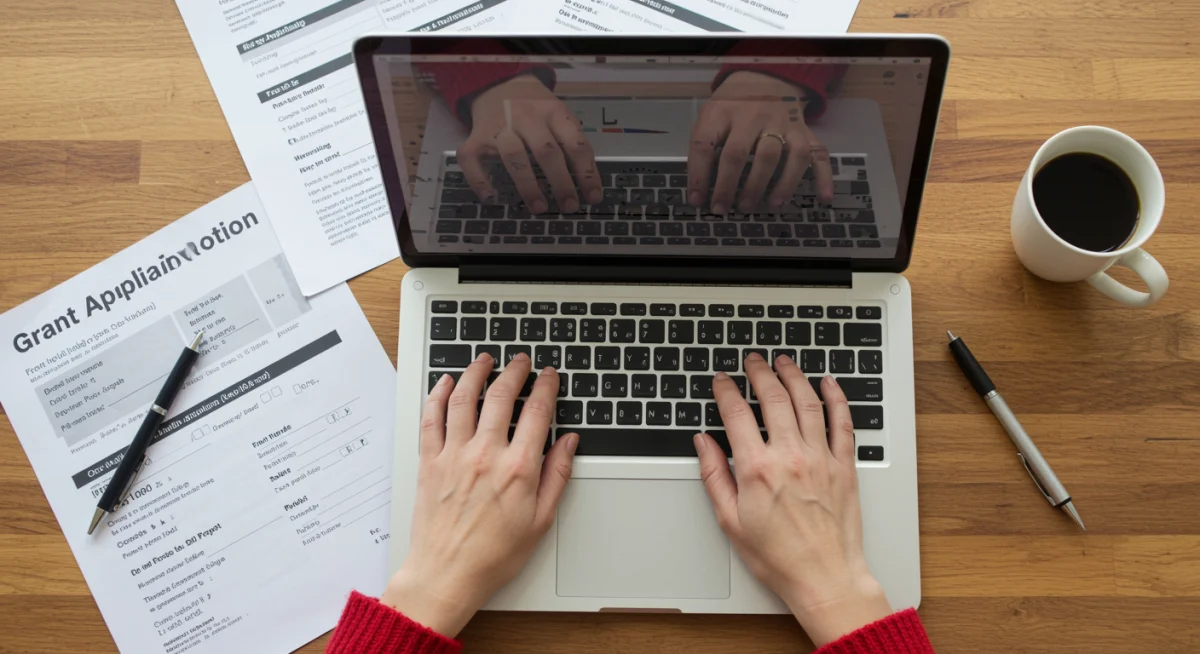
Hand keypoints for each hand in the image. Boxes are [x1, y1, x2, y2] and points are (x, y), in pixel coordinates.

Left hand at [381, 353, 578, 636]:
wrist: (446, 575)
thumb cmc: (493, 556)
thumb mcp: (540, 521)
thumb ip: (557, 476)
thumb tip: (569, 443)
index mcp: (518, 469)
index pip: (537, 412)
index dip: (546, 387)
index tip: (549, 376)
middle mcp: (485, 455)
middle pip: (501, 396)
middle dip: (514, 371)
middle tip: (520, 361)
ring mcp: (454, 455)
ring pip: (464, 399)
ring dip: (476, 373)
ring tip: (484, 360)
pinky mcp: (429, 462)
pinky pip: (431, 418)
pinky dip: (438, 395)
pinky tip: (446, 384)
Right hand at [458, 74, 601, 212]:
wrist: (499, 83)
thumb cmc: (535, 108)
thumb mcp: (559, 114)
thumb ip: (570, 140)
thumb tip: (587, 183)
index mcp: (553, 112)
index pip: (575, 143)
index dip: (586, 172)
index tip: (592, 197)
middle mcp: (527, 117)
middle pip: (546, 151)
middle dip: (561, 182)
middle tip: (569, 206)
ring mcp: (499, 127)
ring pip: (513, 156)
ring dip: (528, 185)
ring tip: (539, 207)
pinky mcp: (475, 138)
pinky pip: (472, 160)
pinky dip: (479, 180)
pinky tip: (491, 196)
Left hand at [688, 71, 833, 213]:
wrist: (766, 77)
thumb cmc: (733, 107)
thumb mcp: (710, 117)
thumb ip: (703, 148)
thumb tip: (698, 193)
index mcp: (722, 112)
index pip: (705, 143)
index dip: (698, 175)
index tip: (697, 200)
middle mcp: (753, 116)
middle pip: (740, 153)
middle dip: (730, 186)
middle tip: (725, 208)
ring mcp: (783, 123)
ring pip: (783, 155)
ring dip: (776, 185)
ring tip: (766, 206)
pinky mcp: (804, 131)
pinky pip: (818, 153)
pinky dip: (823, 176)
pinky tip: (823, 197)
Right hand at [693, 353, 891, 645]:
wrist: (825, 577)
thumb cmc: (778, 557)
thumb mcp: (730, 520)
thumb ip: (714, 476)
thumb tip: (703, 444)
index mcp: (757, 469)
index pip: (736, 414)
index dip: (726, 391)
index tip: (721, 381)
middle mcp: (790, 456)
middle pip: (773, 398)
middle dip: (759, 373)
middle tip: (752, 361)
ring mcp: (820, 458)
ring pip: (807, 401)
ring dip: (794, 376)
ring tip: (784, 362)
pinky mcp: (844, 466)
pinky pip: (842, 422)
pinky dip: (836, 398)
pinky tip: (828, 384)